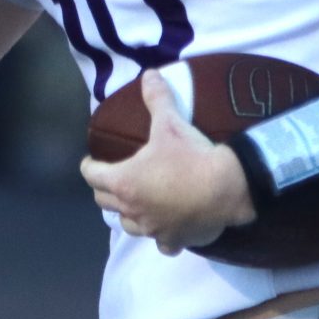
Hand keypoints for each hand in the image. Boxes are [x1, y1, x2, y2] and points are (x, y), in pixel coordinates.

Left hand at [78, 71, 254, 254]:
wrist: (229, 187)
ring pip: (127, 225)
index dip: (90, 166)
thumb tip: (149, 74)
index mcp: (123, 182)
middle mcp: (132, 210)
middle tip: (115, 177)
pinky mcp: (173, 240)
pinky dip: (160, 236)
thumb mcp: (171, 123)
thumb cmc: (192, 156)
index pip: (91, 176)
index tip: (93, 161)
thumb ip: (156, 98)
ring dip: (129, 213)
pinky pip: (160, 243)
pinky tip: (167, 227)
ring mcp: (152, 229)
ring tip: (138, 201)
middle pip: (104, 202)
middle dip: (105, 189)